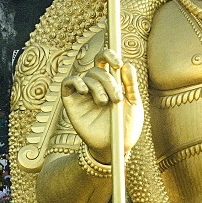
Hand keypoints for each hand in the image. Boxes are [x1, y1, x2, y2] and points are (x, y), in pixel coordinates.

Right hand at [61, 49, 142, 164]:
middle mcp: (95, 86)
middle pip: (97, 70)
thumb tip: (127, 64)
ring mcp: (82, 94)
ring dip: (97, 87)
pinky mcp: (71, 103)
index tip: (118, 64)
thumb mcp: (133, 104)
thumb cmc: (125, 127)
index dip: (109, 55)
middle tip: (117, 98)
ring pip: (86, 77)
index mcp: (110, 83)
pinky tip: (85, 91)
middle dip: (108, 81)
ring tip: (104, 103)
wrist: (114, 147)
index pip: (104, 60)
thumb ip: (130, 85)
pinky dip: (76, 82)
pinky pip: (67, 83)